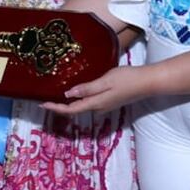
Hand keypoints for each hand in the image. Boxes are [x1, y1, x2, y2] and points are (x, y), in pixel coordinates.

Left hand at [42, 65, 157, 115]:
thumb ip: (87, 88)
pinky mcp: (109, 101)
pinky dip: (78, 99)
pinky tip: (75, 92)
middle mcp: (98, 107)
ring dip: (68, 104)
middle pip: (74, 110)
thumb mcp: (105, 81)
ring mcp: (104, 105)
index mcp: (96, 103)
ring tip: (56, 96)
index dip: (55, 108)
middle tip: (45, 100)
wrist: (148, 83)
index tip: (41, 104)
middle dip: (59, 107)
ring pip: (81, 107)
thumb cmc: (128, 79)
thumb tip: (68, 94)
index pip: (70, 109)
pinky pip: (89, 103)